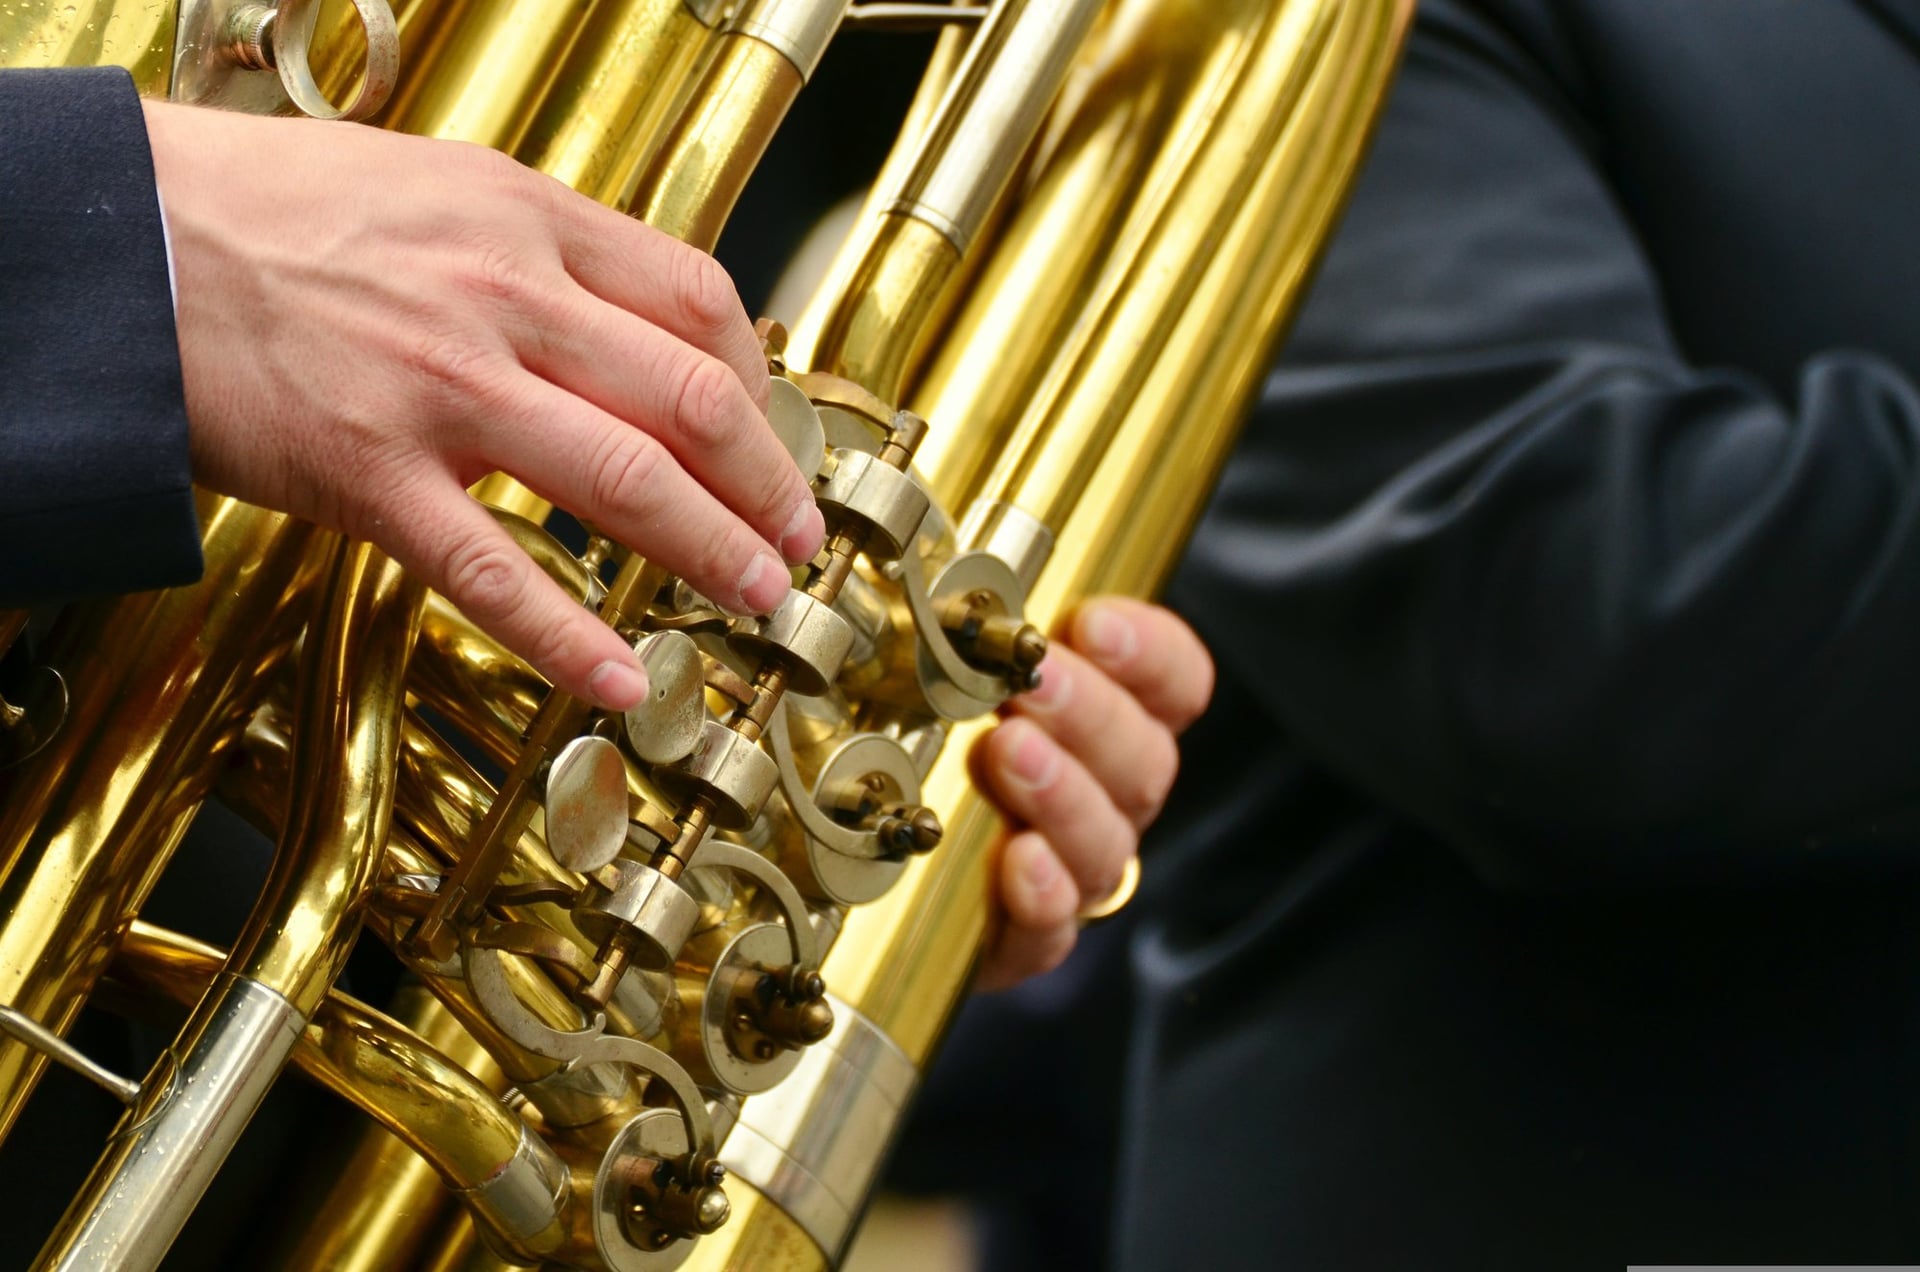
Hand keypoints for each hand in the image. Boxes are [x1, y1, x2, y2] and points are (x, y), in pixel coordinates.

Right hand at [141, 101, 823, 710]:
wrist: (123, 241)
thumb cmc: (271, 213)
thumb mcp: (436, 189)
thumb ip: (541, 252)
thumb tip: (636, 320)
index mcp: (527, 221)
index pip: (699, 299)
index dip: (762, 381)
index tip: (775, 434)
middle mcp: (503, 298)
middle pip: (692, 400)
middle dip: (769, 483)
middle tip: (798, 538)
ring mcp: (442, 390)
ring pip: (625, 482)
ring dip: (712, 550)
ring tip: (756, 596)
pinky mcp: (370, 474)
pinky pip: (495, 573)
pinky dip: (571, 638)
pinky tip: (621, 679)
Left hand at [973, 598, 1213, 989]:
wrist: (895, 882)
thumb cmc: (938, 748)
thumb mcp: (966, 677)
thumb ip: (991, 637)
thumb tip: (969, 578)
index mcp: (1116, 723)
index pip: (1177, 683)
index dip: (1151, 654)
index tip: (1094, 625)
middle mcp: (1111, 798)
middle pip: (1143, 758)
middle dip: (1089, 715)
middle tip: (1031, 686)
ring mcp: (1075, 872)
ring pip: (1104, 840)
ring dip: (1061, 793)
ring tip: (1007, 755)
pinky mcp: (1028, 939)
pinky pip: (1053, 928)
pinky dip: (1041, 894)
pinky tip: (1018, 861)